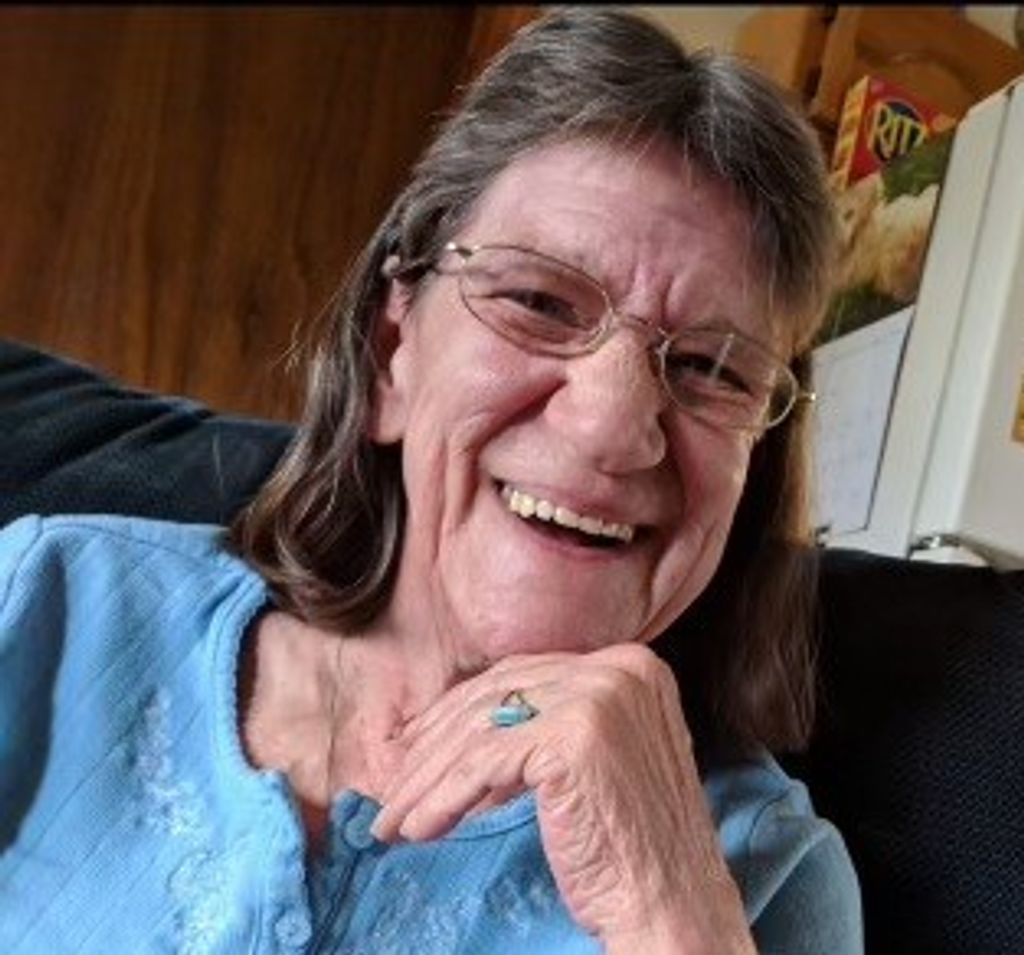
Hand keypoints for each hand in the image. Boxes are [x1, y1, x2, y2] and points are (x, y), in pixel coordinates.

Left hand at [370, 644, 753, 952]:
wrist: (673, 906)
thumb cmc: (631, 847)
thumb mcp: (596, 760)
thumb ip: (549, 724)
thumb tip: (463, 727)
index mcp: (630, 665)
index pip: (523, 676)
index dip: (462, 711)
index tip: (420, 746)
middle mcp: (619, 667)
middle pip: (498, 695)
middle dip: (437, 743)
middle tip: (396, 784)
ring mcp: (599, 696)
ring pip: (484, 728)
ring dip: (428, 778)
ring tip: (394, 818)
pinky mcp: (573, 735)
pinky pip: (484, 763)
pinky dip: (442, 797)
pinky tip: (417, 828)